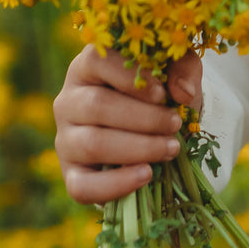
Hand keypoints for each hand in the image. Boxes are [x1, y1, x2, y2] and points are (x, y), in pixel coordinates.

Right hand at [53, 45, 202, 204]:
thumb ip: (184, 68)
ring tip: (171, 148)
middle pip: (96, 106)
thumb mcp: (175, 70)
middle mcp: (68, 100)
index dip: (128, 77)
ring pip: (91, 144)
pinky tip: (147, 175)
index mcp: (88, 66)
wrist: (153, 128)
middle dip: (143, 118)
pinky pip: (82, 186)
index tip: (162, 94)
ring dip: (137, 148)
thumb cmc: (160, 90)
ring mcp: (65, 139)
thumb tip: (183, 93)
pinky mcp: (71, 174)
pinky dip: (116, 184)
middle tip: (175, 124)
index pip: (96, 61)